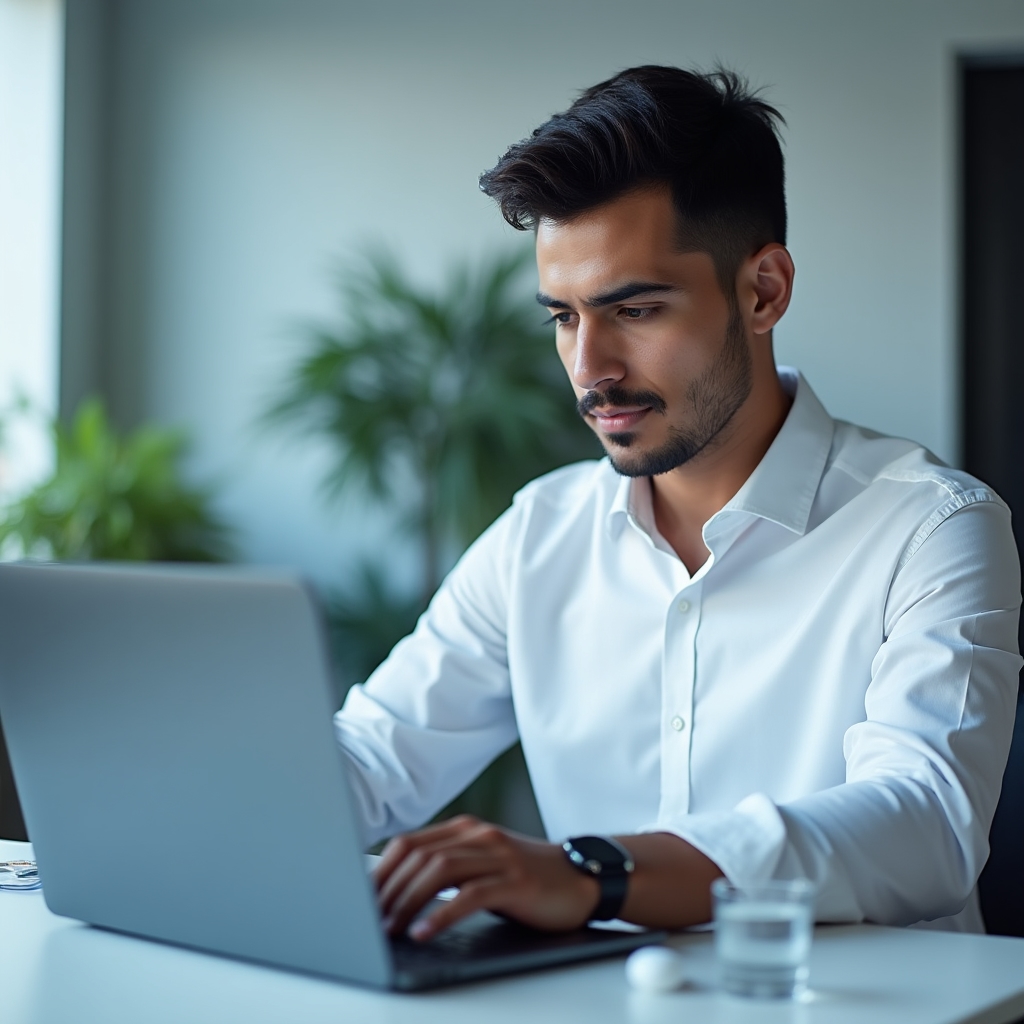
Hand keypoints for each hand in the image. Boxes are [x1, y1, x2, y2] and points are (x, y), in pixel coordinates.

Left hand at [374, 814, 599, 940]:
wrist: (582, 879)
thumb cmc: (527, 879)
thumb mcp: (483, 867)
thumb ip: (448, 870)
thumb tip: (396, 893)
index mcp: (466, 830)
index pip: (410, 843)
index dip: (380, 871)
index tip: (360, 900)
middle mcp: (479, 836)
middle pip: (419, 855)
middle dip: (388, 889)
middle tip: (367, 920)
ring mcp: (498, 856)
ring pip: (439, 871)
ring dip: (407, 902)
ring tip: (389, 930)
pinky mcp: (515, 881)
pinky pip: (470, 895)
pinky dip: (441, 914)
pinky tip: (424, 932)